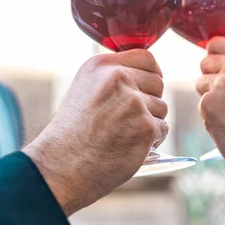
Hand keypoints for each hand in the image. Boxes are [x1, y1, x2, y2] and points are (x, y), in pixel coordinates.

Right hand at [24, 50, 167, 214]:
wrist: (61, 167)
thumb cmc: (72, 135)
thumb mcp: (85, 91)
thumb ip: (113, 79)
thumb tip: (151, 76)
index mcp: (101, 66)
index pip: (146, 57)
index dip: (152, 73)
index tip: (147, 87)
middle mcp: (118, 78)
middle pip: (158, 82)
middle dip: (150, 101)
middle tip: (129, 120)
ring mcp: (133, 102)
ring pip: (161, 107)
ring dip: (150, 122)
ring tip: (123, 135)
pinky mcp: (145, 126)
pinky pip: (163, 128)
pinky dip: (152, 141)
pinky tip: (129, 147)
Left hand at [196, 37, 224, 191]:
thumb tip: (215, 64)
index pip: (216, 44)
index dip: (217, 62)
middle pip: (205, 63)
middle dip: (212, 81)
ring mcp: (222, 82)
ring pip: (201, 85)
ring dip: (212, 101)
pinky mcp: (209, 103)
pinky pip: (201, 107)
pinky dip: (212, 120)